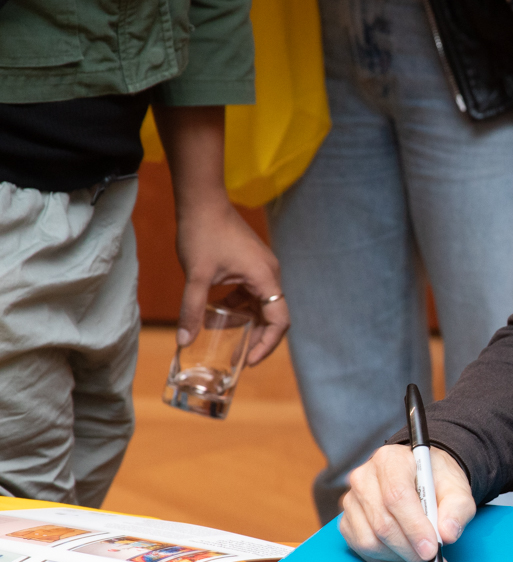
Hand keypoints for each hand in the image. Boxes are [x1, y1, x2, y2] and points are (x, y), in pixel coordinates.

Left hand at [153, 104, 288, 365]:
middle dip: (258, 338)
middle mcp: (270, 274)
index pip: (279, 320)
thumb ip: (192, 309)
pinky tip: (216, 313)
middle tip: (241, 358)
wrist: (202, 200)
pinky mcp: (251, 265)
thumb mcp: (196, 275)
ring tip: (223, 336)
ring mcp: (261, 269)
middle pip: (273, 316)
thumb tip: (184, 341)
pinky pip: (250, 294)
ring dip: (245, 322)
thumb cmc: (203, 233)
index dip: (268, 344)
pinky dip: (237, 307)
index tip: (250, 361)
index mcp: (265, 278)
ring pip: (260, 306)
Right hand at [339, 445, 475, 561]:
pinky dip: (386, 558)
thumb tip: (447, 534)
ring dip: (399, 556)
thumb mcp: (457, 489)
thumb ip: (457, 509)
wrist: (423, 479)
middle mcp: (364, 477)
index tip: (431, 549)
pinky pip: (362, 549)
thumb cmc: (437, 481)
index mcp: (391, 460)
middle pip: (382, 522)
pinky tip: (404, 551)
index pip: (396, 496)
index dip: (414, 527)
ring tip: (421, 555)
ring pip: (370, 540)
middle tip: (433, 561)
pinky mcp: (347, 521)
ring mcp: (352, 500)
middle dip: (410, 549)